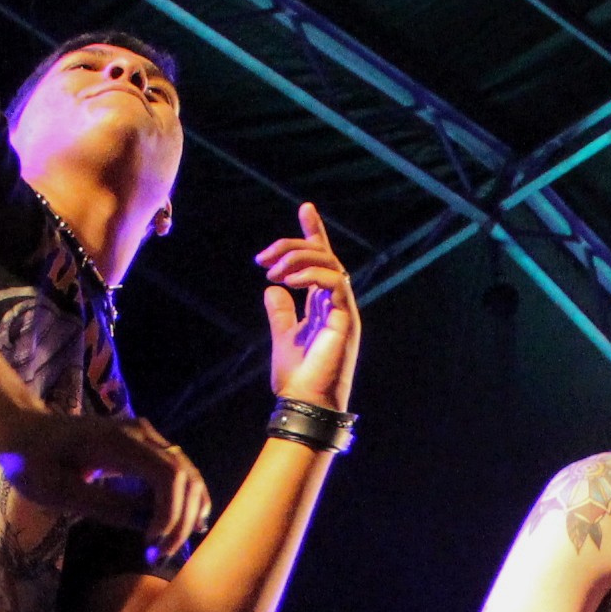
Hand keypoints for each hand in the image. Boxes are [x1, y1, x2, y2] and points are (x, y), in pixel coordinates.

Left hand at [0, 406, 210, 562]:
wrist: (24, 431)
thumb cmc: (32, 461)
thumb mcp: (58, 491)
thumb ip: (103, 505)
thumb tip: (145, 526)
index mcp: (118, 442)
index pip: (168, 475)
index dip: (170, 514)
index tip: (151, 545)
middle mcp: (140, 434)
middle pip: (185, 476)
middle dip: (182, 519)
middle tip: (160, 555)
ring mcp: (144, 438)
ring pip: (186, 474)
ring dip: (187, 512)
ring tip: (171, 546)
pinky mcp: (143, 447)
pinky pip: (175, 473)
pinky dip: (183, 500)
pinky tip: (182, 526)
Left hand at [259, 202, 358, 411]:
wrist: (305, 403)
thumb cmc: (297, 378)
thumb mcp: (283, 337)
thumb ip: (281, 312)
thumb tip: (272, 289)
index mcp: (325, 305)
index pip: (322, 261)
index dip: (314, 233)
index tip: (304, 208)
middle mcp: (338, 303)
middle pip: (323, 256)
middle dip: (293, 247)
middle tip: (264, 259)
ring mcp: (344, 310)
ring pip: (329, 263)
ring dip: (298, 259)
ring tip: (272, 271)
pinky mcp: (346, 319)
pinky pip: (335, 282)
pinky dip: (311, 275)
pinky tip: (286, 281)